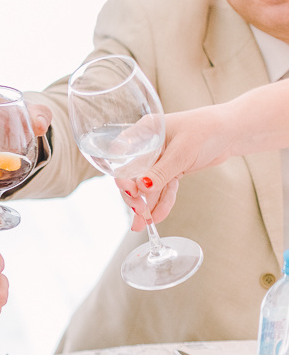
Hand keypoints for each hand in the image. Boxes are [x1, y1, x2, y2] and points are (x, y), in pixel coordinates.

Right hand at [114, 107, 229, 230]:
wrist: (233, 131)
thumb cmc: (207, 130)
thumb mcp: (182, 151)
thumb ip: (161, 171)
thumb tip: (142, 188)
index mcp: (144, 133)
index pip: (123, 157)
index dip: (122, 176)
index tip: (130, 192)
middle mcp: (147, 146)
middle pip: (133, 175)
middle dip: (135, 196)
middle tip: (139, 212)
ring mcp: (159, 159)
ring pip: (148, 186)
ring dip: (147, 205)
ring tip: (143, 225)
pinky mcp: (172, 169)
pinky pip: (163, 188)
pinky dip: (162, 202)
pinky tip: (157, 216)